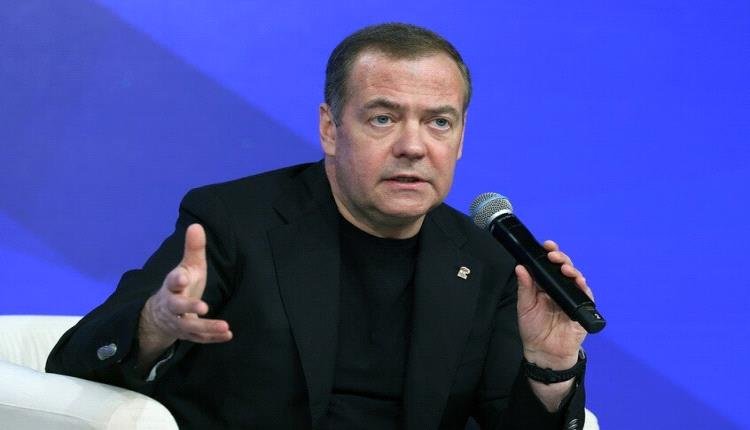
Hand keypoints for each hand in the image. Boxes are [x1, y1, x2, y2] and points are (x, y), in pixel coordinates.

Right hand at [137, 224, 231, 366]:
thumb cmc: (181, 286)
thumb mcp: (187, 267)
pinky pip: (200, 338)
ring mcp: (179, 322)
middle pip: (177, 307)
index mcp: (173, 286)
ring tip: (225, 326)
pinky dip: (214, 338)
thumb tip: (196, 225)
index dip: (177, 279)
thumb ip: (193, 249)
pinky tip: (228, 334)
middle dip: (188, 307)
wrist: (162, 315)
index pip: (172, 282)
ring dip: (207, 327)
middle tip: (203, 307)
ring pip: (190, 327)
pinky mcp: (187, 334)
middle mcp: (173, 305)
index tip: (183, 276)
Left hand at [516, 240, 591, 369]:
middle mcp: (560, 289)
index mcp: (545, 285)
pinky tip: (579, 282)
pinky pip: (586, 296)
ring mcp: (572, 298)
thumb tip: (520, 267)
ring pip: (576, 279)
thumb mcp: (525, 306)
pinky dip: (583, 288)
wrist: (544, 353)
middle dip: (561, 258)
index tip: (546, 245)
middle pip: (565, 268)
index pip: (549, 265)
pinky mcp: (582, 309)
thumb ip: (525, 287)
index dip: (550, 253)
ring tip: (565, 268)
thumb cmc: (533, 329)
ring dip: (572, 271)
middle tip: (554, 255)